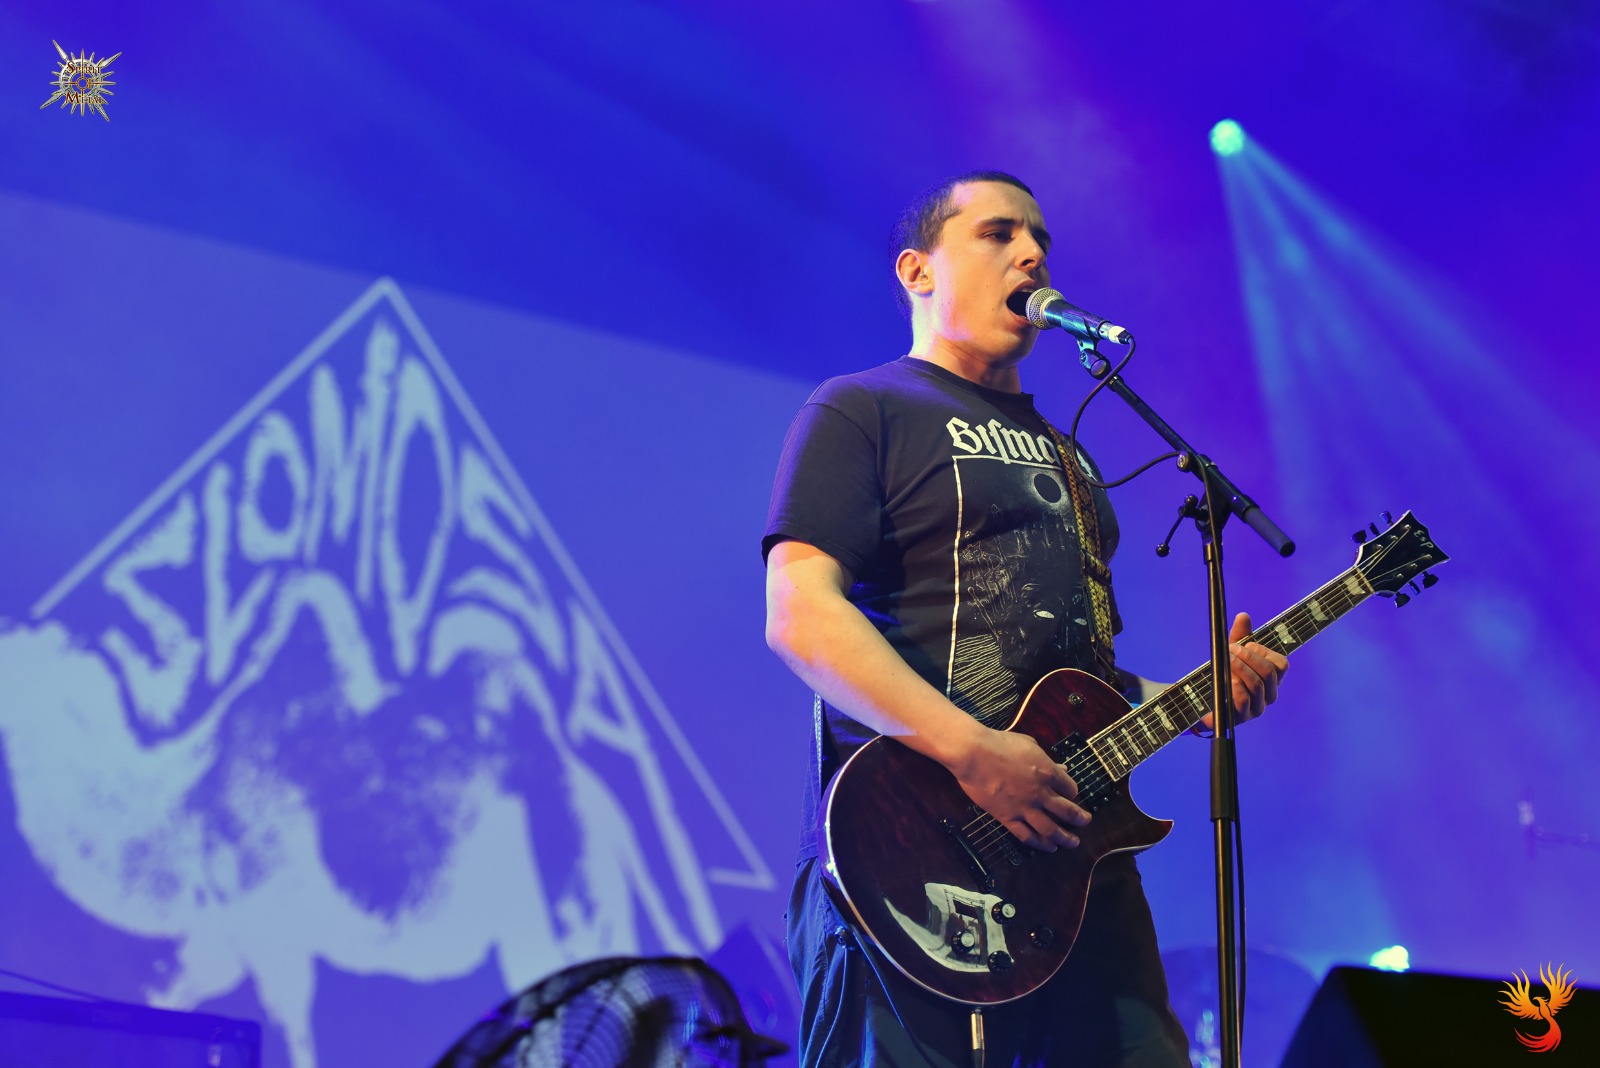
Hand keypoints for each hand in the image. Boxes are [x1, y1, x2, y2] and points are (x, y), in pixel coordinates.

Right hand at [946, 727, 1089, 851]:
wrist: (973, 754)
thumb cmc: (999, 743)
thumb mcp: (1029, 744)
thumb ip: (1047, 759)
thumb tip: (1061, 768)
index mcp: (1047, 772)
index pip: (1070, 788)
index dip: (1073, 793)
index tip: (1071, 795)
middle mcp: (1040, 793)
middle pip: (1067, 812)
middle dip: (1080, 819)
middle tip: (1085, 822)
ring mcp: (1024, 807)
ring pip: (1050, 829)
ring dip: (1065, 838)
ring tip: (1072, 842)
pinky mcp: (1007, 817)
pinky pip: (1026, 835)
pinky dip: (1039, 844)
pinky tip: (1048, 848)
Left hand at [1197, 611, 1288, 731]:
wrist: (1204, 700)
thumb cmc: (1224, 674)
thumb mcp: (1231, 653)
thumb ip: (1239, 636)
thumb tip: (1243, 616)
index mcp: (1271, 679)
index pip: (1281, 664)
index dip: (1263, 652)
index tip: (1246, 645)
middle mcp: (1269, 694)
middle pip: (1269, 673)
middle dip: (1249, 657)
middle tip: (1231, 649)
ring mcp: (1257, 707)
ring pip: (1256, 684)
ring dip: (1238, 668)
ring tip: (1225, 661)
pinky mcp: (1243, 717)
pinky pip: (1244, 699)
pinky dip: (1234, 685)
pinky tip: (1225, 679)